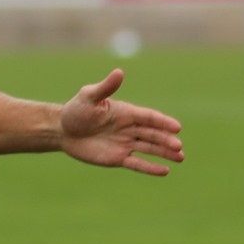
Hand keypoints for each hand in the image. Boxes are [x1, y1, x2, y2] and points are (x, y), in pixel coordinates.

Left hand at [58, 69, 184, 176]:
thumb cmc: (76, 110)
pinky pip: (137, 163)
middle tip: (179, 146)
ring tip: (181, 158)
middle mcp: (130, 128)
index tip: (177, 127)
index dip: (163, 122)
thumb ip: (106, 87)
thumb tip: (119, 72)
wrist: (62, 130)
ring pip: (149, 149)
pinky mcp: (117, 158)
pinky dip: (150, 168)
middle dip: (166, 140)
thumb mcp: (89, 97)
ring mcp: (125, 144)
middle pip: (153, 134)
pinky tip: (165, 171)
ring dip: (165, 153)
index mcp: (127, 113)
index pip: (150, 117)